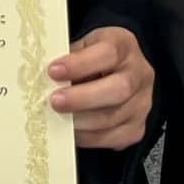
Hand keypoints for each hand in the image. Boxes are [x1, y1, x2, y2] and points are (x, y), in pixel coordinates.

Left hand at [46, 23, 154, 152]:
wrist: (117, 72)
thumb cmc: (94, 58)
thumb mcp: (83, 47)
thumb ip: (68, 59)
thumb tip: (41, 77)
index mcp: (125, 45)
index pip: (108, 53)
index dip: (80, 63)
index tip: (53, 71)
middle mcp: (140, 74)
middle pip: (118, 89)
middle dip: (82, 98)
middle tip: (54, 101)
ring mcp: (142, 103)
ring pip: (113, 118)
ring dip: (81, 121)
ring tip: (58, 118)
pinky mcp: (137, 127)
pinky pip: (112, 138)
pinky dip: (88, 137)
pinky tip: (71, 131)